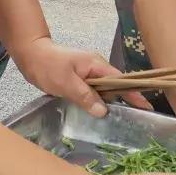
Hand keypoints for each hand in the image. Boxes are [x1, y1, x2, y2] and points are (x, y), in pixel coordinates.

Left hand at [11, 36, 152, 116]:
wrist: (30, 54)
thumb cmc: (47, 66)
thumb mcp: (66, 83)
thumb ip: (85, 96)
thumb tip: (103, 111)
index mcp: (97, 65)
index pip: (121, 80)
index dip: (133, 93)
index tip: (146, 106)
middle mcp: (96, 68)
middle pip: (114, 86)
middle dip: (122, 101)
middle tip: (129, 120)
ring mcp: (88, 73)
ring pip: (103, 90)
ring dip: (106, 102)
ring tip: (112, 120)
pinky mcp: (79, 78)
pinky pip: (92, 91)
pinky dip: (95, 101)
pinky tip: (94, 112)